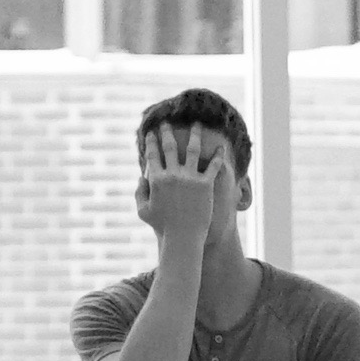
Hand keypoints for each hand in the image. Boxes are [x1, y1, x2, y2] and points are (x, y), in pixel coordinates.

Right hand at [136, 123, 225, 255]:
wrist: (183, 238)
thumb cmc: (163, 226)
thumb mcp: (144, 211)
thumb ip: (139, 193)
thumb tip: (142, 178)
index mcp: (156, 179)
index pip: (153, 154)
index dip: (152, 141)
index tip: (152, 132)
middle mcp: (173, 175)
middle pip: (170, 146)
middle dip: (167, 132)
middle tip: (167, 123)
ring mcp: (190, 178)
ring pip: (192, 149)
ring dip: (194, 134)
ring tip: (196, 124)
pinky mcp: (205, 185)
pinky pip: (212, 166)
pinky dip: (217, 155)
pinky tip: (220, 147)